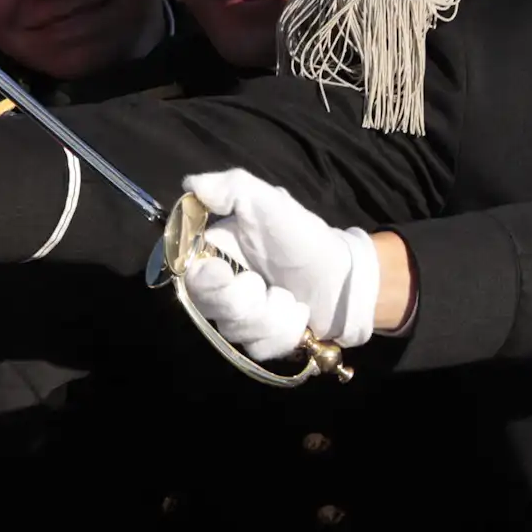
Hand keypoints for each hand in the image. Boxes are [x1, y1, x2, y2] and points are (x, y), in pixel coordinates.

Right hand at [184, 169, 380, 349]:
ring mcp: (238, 318)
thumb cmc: (303, 238)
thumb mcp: (270, 203)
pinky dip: (284, 333)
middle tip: (268, 285)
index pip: (185, 272)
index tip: (222, 271)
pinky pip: (258, 347)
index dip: (203, 279)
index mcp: (212, 255)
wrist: (345, 278)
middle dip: (244, 301)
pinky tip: (298, 317)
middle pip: (207, 306)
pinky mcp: (259, 341)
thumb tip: (190, 185)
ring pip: (236, 330)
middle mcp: (218, 288)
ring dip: (272, 315)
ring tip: (291, 298)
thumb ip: (230, 187)